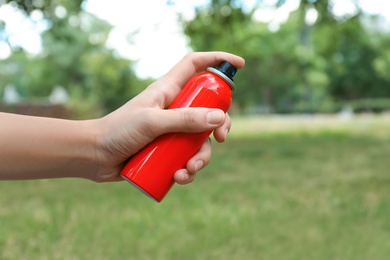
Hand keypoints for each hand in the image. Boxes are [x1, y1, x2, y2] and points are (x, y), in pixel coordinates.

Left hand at [91, 52, 244, 182]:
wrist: (94, 156)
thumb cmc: (118, 131)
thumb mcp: (152, 122)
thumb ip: (185, 119)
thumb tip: (220, 118)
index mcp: (168, 91)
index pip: (195, 65)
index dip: (218, 60)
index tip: (240, 65)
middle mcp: (173, 109)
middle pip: (209, 107)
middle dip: (221, 123)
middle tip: (222, 138)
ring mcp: (171, 130)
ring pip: (201, 139)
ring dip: (202, 157)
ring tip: (188, 170)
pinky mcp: (167, 151)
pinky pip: (187, 158)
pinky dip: (189, 170)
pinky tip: (179, 178)